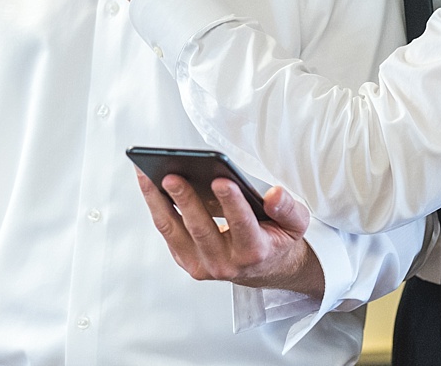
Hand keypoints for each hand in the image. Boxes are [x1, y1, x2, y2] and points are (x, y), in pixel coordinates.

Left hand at [136, 170, 323, 296]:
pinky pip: (167, 230)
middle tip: (172, 175)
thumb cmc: (277, 239)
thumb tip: (274, 194)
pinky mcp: (186, 259)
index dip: (232, 203)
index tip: (222, 181)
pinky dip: (155, 205)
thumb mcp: (295, 224)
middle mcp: (226, 263)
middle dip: (185, 200)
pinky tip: (147, 182)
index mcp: (255, 252)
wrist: (265, 268)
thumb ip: (288, 208)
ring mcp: (202, 264)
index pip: (242, 226)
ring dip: (157, 200)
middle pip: (201, 229)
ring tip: (146, 173)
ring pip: (174, 230)